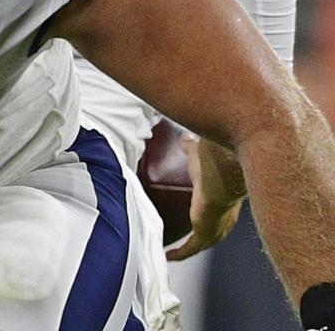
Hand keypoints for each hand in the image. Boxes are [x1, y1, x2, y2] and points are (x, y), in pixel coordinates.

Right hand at [166, 134, 245, 259]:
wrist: (221, 175)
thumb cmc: (214, 164)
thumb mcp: (197, 155)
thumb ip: (191, 147)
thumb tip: (184, 138)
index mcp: (225, 199)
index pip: (218, 212)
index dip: (207, 215)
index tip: (197, 217)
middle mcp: (225, 218)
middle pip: (213, 232)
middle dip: (199, 238)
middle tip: (183, 242)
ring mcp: (216, 228)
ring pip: (202, 243)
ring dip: (189, 249)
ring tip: (173, 252)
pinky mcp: (206, 234)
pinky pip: (191, 249)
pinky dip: (180, 253)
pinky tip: (168, 255)